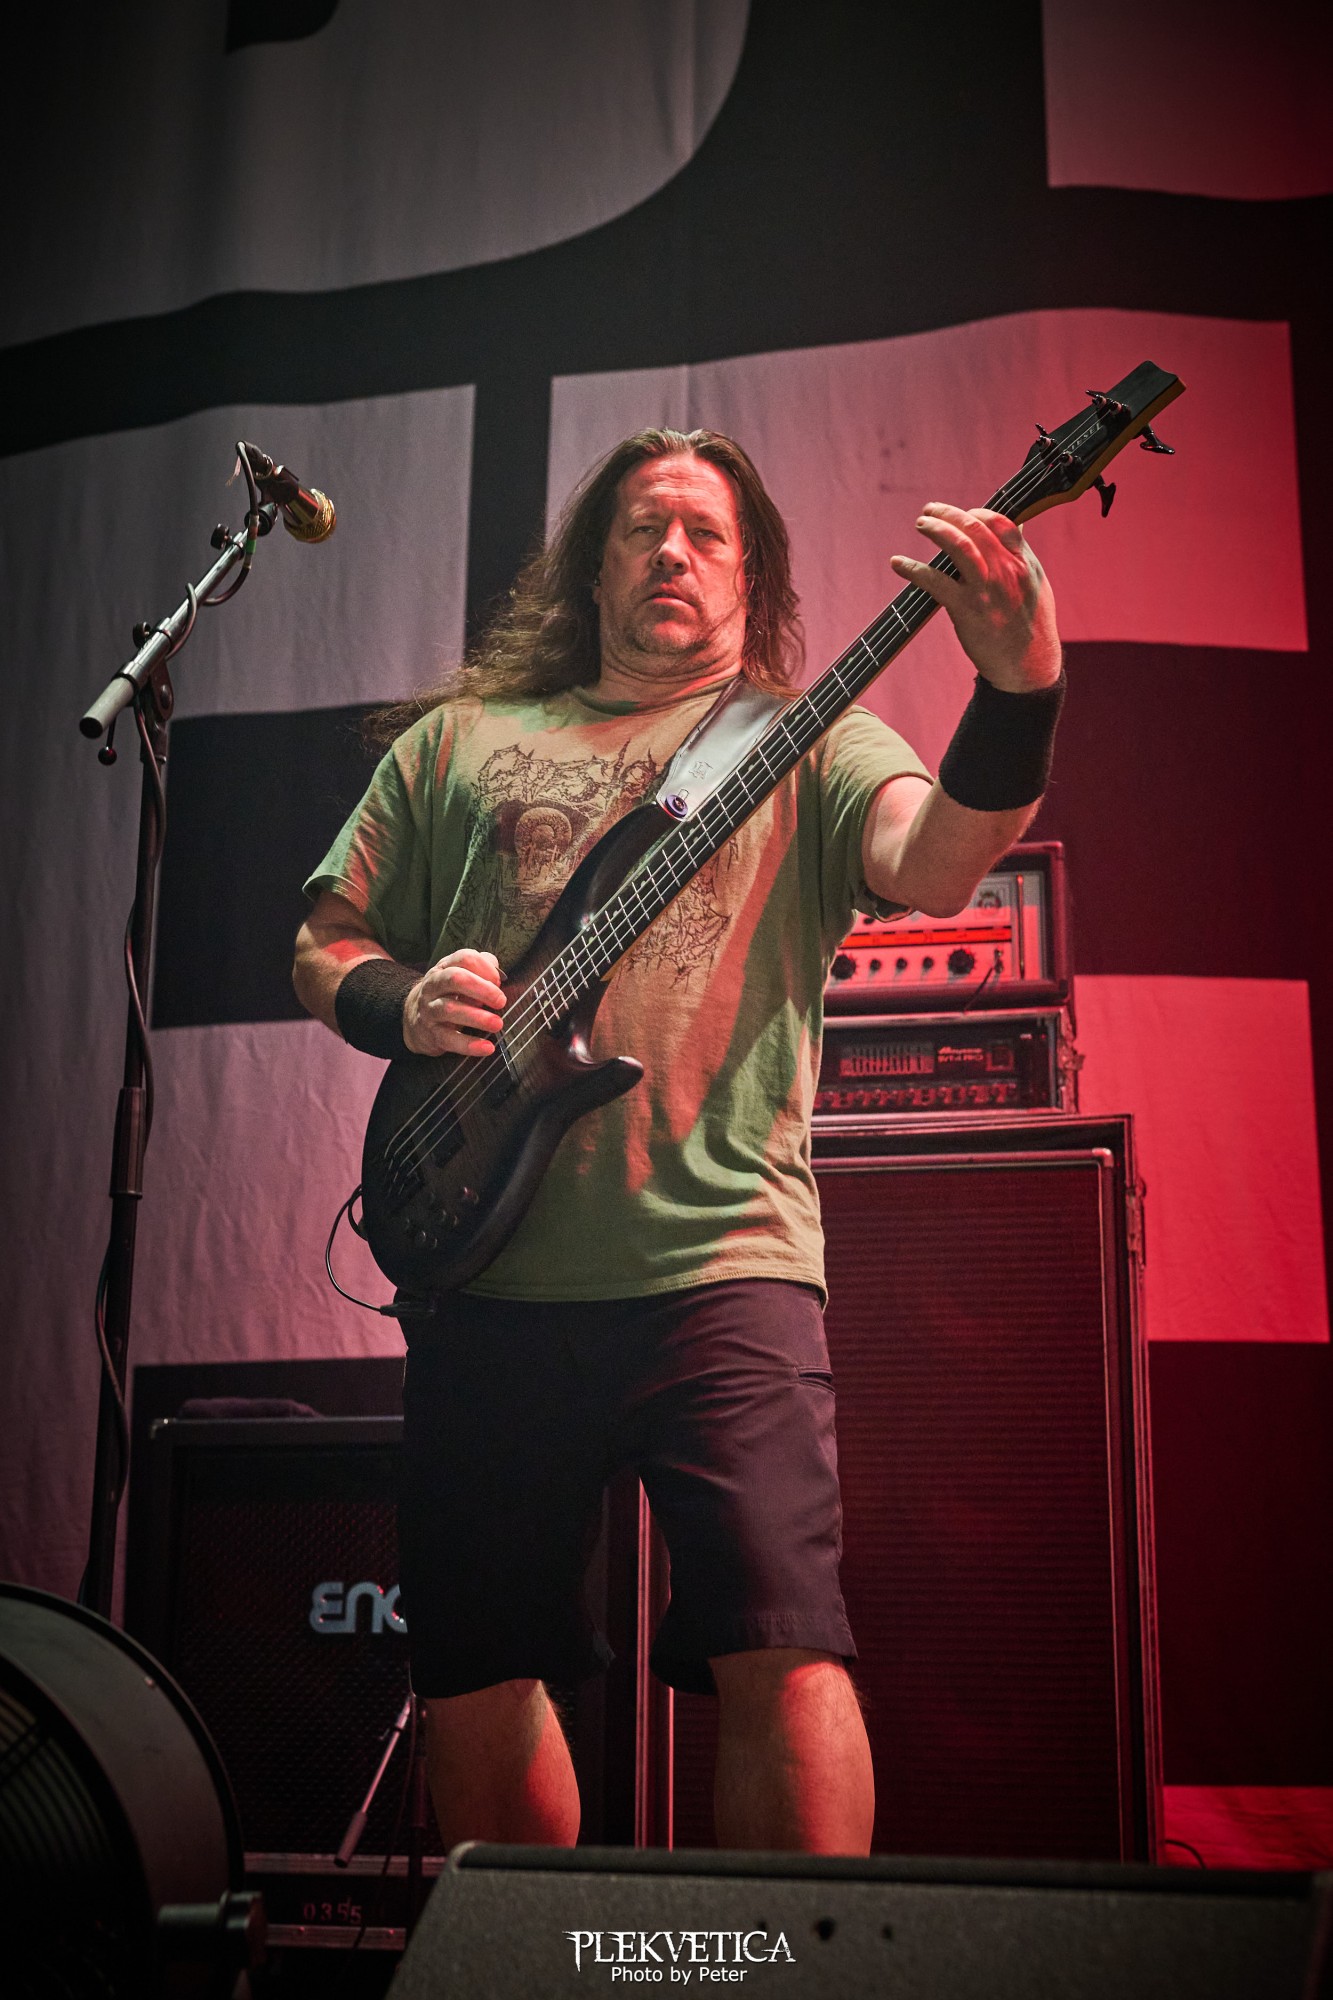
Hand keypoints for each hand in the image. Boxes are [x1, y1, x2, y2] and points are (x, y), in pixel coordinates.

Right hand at [404, 948, 505, 1057]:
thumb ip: (481, 969)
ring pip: (450, 1009)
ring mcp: (430, 1010)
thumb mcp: (460, 976)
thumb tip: (497, 974)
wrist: (414, 1018)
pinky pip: (449, 1039)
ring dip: (477, 1017)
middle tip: (500, 1001)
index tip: (499, 981)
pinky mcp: (431, 1034)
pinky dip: (469, 1045)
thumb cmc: (447, 994)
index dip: (485, 967)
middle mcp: (434, 986)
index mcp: (445, 968)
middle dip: (482, 989)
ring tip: (497, 1024)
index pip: (464, 958)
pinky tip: (487, 1047)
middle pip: (455, 979)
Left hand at [890, 503, 1060, 691]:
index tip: (964, 514)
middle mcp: (1006, 571)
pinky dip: (913, 569)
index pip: (1000, 523)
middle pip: (974, 527)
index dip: (978, 513)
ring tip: (921, 523)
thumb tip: (1015, 528)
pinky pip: (935, 581)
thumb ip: (1022, 556)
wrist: (1029, 668)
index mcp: (1023, 563)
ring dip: (935, 529)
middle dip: (949, 514)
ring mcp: (986, 589)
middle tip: (930, 511)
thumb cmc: (1032, 627)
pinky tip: (898, 563)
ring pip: (958, 545)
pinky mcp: (966, 609)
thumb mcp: (1037, 585)